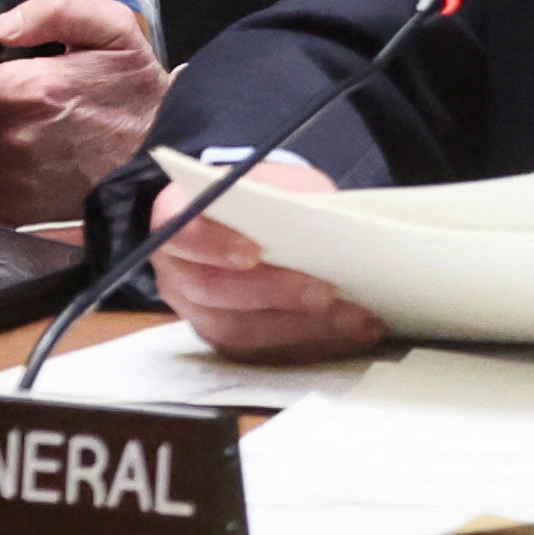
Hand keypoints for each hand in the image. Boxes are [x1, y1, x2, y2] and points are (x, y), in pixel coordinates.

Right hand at [149, 156, 383, 360]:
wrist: (260, 223)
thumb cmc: (267, 197)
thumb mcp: (277, 181)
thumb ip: (287, 199)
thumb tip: (324, 224)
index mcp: (179, 220)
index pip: (182, 235)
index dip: (213, 245)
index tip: (253, 252)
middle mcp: (179, 273)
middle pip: (214, 291)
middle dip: (275, 293)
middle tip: (326, 293)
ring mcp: (197, 313)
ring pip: (240, 331)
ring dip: (302, 326)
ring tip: (354, 317)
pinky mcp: (226, 343)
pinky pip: (263, 353)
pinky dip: (311, 344)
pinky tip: (352, 334)